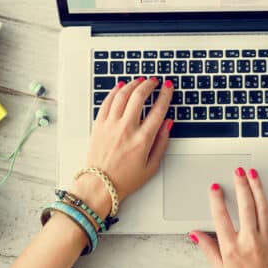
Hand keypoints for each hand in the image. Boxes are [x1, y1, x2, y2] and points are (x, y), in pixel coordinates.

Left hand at [71, 77, 172, 215]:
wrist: (99, 186)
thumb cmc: (124, 179)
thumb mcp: (151, 166)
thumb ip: (162, 142)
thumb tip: (167, 124)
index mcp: (142, 139)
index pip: (158, 109)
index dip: (165, 95)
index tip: (168, 87)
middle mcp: (126, 129)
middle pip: (139, 96)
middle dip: (149, 84)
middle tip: (154, 81)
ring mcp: (110, 125)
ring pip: (122, 95)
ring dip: (133, 84)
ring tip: (139, 81)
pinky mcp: (98, 125)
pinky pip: (107, 102)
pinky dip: (114, 91)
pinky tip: (121, 87)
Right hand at [190, 168, 267, 267]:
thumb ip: (208, 249)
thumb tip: (196, 234)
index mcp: (232, 248)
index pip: (221, 217)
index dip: (217, 199)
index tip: (215, 187)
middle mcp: (249, 241)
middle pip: (245, 206)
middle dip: (240, 185)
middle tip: (237, 171)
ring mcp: (267, 239)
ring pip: (263, 207)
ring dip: (257, 187)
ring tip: (253, 173)